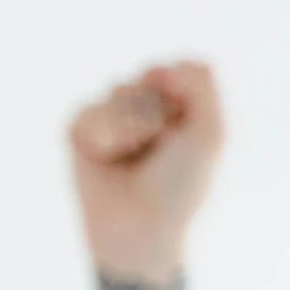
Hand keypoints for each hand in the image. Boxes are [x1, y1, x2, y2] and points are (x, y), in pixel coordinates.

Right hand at [69, 62, 224, 281]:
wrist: (140, 227)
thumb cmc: (181, 186)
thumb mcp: (210, 133)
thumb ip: (200, 85)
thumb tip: (163, 63)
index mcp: (181, 111)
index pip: (179, 68)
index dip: (181, 90)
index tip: (185, 122)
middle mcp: (146, 111)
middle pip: (148, 73)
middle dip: (157, 107)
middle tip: (162, 144)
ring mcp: (112, 120)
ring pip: (117, 87)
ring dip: (131, 123)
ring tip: (133, 154)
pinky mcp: (80, 133)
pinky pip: (88, 109)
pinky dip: (103, 134)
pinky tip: (108, 158)